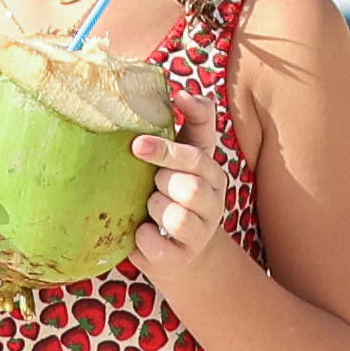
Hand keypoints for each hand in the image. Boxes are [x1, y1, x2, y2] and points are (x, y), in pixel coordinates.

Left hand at [124, 123, 242, 297]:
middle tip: (152, 184)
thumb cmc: (172, 192)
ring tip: (149, 210)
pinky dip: (142, 239)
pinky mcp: (179, 258)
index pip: (197, 154)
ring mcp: (199, 232)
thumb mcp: (182, 158)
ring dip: (153, 210)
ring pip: (174, 216)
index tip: (136, 143)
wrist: (176, 251)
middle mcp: (213, 201)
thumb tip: (182, 92)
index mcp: (211, 172)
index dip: (167, 148)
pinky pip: (154, 244)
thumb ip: (190, 124)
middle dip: (161, 182)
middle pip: (187, 185)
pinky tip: (142, 233)